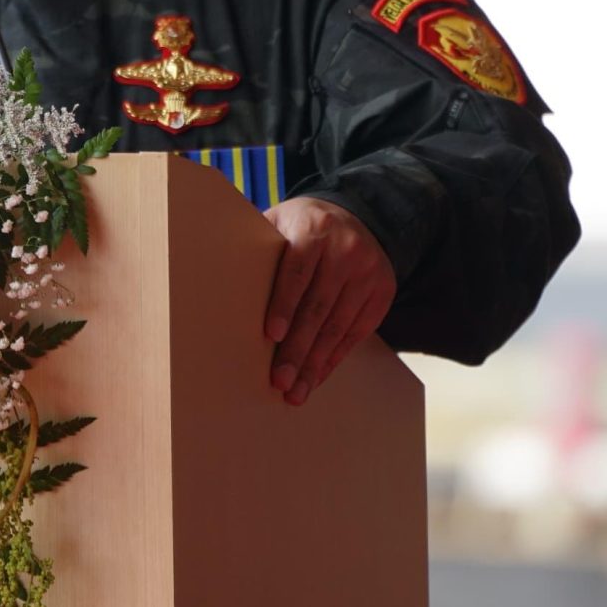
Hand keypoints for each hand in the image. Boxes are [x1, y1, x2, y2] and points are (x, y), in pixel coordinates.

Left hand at [261, 197, 394, 405]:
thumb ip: (260, 246)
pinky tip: (315, 376)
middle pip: (318, 306)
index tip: (271, 335)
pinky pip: (355, 333)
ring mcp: (368, 272)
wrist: (356, 215)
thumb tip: (223, 284)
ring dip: (314, 363)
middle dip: (297, 348)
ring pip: (338, 326)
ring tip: (295, 391)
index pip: (298, 272)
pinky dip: (333, 358)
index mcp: (314, 229)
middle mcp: (346, 250)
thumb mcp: (280, 221)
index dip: (283, 304)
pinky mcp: (382, 292)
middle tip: (279, 380)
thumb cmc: (301, 226)